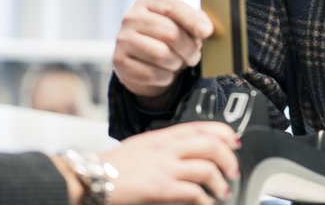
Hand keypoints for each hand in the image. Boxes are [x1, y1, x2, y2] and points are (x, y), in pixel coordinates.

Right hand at [103, 121, 239, 204]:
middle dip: (229, 159)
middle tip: (234, 170)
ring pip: (207, 168)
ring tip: (223, 191)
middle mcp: (166, 148)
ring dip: (221, 182)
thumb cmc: (112, 165)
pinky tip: (206, 204)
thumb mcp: (142, 145)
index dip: (224, 133)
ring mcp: (165, 167)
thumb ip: (164, 145)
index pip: (202, 127)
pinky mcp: (161, 188)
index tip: (234, 141)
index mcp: (163, 136)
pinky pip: (194, 193)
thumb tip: (185, 150)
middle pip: (211, 145)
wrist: (91, 177)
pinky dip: (205, 200)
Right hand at [113, 0, 213, 96]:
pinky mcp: (119, 61)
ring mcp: (122, 39)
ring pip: (161, 55)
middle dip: (189, 48)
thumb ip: (194, 21)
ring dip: (177, 63)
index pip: (172, 7)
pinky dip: (165, 77)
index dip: (192, 20)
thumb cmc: (166, 38)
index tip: (207, 32)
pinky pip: (151, 74)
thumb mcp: (179, 23)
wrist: (141, 60)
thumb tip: (206, 28)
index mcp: (149, 1)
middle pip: (170, 33)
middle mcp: (132, 17)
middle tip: (194, 56)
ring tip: (178, 62)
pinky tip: (165, 72)